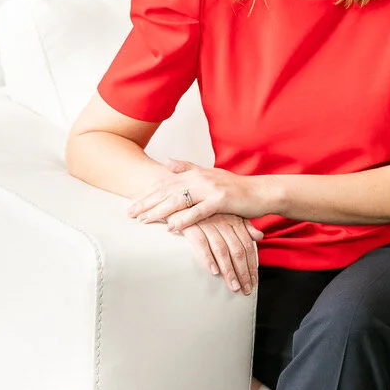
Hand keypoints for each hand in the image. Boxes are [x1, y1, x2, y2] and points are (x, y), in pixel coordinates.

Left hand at [126, 158, 267, 231]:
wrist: (260, 192)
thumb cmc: (234, 187)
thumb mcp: (209, 174)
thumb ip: (187, 168)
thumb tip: (166, 161)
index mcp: (195, 173)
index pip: (165, 184)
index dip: (147, 194)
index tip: (131, 204)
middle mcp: (200, 178)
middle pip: (167, 191)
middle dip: (146, 203)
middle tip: (129, 213)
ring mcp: (210, 189)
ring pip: (178, 201)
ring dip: (159, 212)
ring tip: (144, 221)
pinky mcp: (220, 201)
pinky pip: (198, 213)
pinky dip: (184, 220)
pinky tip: (171, 228)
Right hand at [176, 212, 262, 294]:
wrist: (178, 195)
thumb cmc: (204, 207)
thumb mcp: (226, 212)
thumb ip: (243, 225)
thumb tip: (259, 236)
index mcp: (233, 219)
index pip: (247, 245)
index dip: (251, 265)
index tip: (253, 281)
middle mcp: (222, 221)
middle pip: (237, 250)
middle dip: (243, 272)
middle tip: (245, 289)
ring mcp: (207, 223)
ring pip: (222, 250)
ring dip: (229, 270)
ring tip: (233, 287)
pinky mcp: (191, 225)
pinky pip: (201, 243)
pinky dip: (208, 258)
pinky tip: (213, 271)